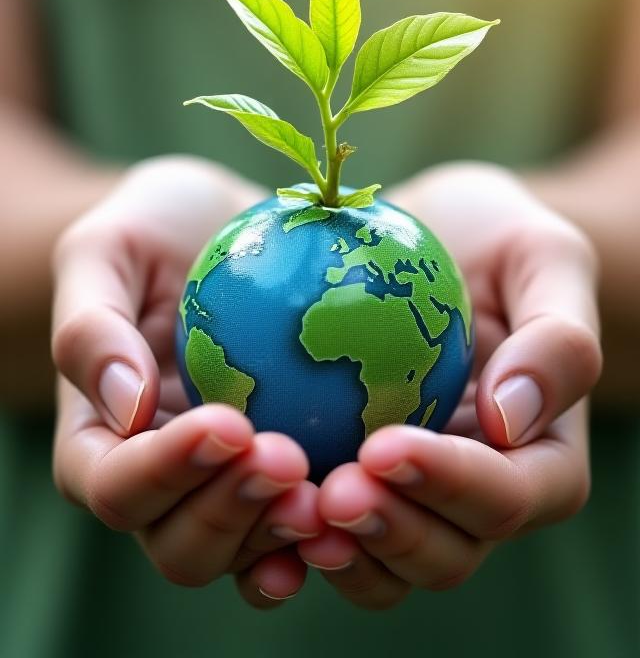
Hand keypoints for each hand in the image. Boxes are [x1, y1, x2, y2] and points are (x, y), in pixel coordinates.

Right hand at [52, 156, 321, 605]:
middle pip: (178, 544)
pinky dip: (331, 535)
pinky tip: (368, 508)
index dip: (164, 472)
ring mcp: (225, 488)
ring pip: (242, 554)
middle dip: (229, 513)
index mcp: (103, 440)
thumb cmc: (157, 231)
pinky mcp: (285, 478)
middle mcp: (162, 481)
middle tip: (289, 458)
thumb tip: (122, 404)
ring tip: (336, 491)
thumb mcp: (109, 248)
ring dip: (282, 535)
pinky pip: (302, 528)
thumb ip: (92, 325)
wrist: (226, 232)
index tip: (227, 423)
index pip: (113, 485)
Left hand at [298, 162, 601, 608]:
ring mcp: (411, 499)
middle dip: (390, 533)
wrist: (433, 241)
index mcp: (538, 460)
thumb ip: (556, 337)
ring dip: (337, 551)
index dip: (450, 486)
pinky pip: (322, 533)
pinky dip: (285, 536)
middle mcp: (473, 496)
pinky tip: (244, 494)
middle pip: (445, 554)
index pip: (506, 498)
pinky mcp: (352, 485)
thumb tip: (511, 420)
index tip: (384, 445)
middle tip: (330, 491)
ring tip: (288, 502)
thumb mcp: (543, 256)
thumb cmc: (496, 241)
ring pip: (381, 566)